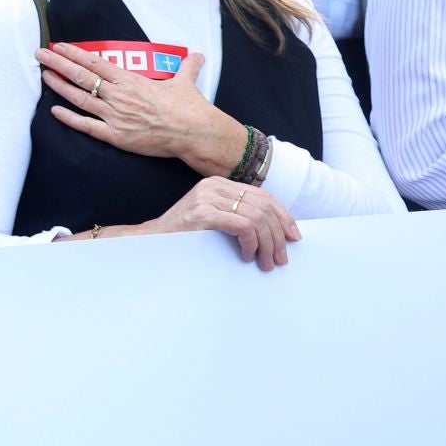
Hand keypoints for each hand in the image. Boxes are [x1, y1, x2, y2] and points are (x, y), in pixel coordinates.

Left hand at [37, 42, 241, 171]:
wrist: (194, 133)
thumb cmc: (189, 107)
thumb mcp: (185, 81)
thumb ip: (187, 66)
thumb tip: (198, 56)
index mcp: (131, 80)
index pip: (95, 63)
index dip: (74, 53)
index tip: (58, 46)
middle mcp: (118, 95)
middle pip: (81, 76)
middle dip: (58, 64)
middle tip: (40, 55)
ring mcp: (115, 116)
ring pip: (80, 98)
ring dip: (60, 87)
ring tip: (44, 76)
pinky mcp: (116, 136)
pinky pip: (87, 126)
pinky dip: (69, 118)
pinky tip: (54, 110)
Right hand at [144, 176, 301, 269]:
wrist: (151, 242)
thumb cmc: (184, 235)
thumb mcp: (214, 218)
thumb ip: (237, 215)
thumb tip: (276, 230)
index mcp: (219, 183)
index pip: (263, 195)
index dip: (283, 216)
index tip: (293, 236)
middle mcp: (214, 185)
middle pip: (264, 206)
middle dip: (278, 235)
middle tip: (280, 258)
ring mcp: (207, 197)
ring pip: (257, 217)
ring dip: (267, 244)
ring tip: (265, 262)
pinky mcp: (202, 213)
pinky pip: (243, 226)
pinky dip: (251, 243)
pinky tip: (247, 255)